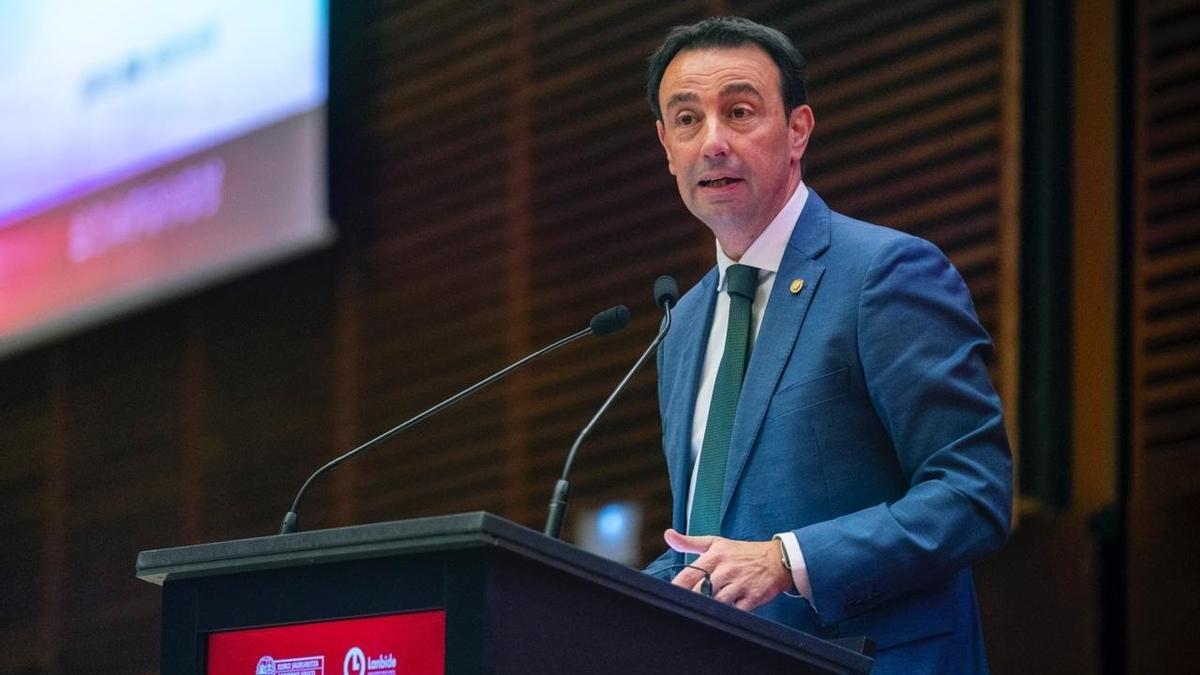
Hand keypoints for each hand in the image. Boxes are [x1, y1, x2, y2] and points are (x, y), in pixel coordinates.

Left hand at [665, 528, 792, 610]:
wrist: (776, 560)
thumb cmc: (742, 553)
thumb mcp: (716, 543)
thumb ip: (690, 542)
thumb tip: (668, 535)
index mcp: (715, 556)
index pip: (689, 574)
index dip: (677, 586)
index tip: (671, 594)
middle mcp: (727, 569)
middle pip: (701, 592)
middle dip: (693, 599)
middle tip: (689, 603)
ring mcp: (741, 583)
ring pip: (717, 602)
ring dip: (711, 606)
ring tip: (710, 604)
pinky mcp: (753, 597)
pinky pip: (736, 611)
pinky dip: (730, 612)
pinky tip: (727, 608)